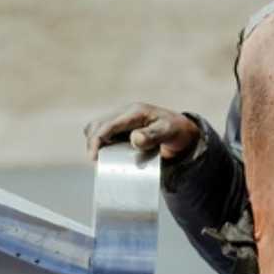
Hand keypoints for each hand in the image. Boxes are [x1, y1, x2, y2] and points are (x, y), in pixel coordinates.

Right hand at [84, 103, 199, 162]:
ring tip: (100, 159)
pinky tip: (106, 156)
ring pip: (97, 128)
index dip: (98, 139)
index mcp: (135, 112)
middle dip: (93, 142)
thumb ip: (152, 136)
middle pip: (97, 125)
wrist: (180, 131)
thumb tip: (134, 139)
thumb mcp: (168, 132)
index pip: (109, 124)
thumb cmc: (175, 131)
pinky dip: (101, 144)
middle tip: (96, 161)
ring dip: (95, 143)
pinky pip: (104, 134)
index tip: (93, 156)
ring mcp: (121, 120)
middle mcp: (125, 113)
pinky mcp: (120, 128)